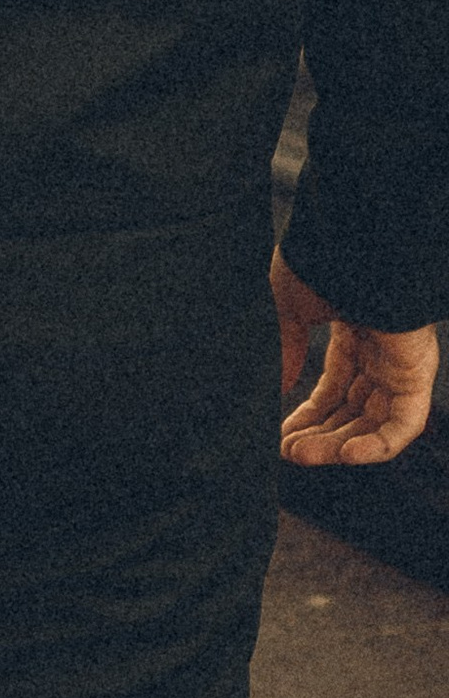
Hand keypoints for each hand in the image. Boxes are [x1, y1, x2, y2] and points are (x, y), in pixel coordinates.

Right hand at [273, 251, 438, 466]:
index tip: (282, 435)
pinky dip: (377, 445)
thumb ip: (287, 348)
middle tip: (289, 452)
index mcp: (353, 333)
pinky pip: (403, 424)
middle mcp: (380, 354)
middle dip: (319, 435)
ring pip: (373, 423)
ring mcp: (400, 366)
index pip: (333, 388)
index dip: (308, 415)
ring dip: (338, 445)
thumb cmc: (321, 263)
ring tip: (301, 455)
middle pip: (352, 411)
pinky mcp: (417, 376)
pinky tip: (345, 454)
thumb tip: (279, 386)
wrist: (354, 242)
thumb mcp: (289, 307)